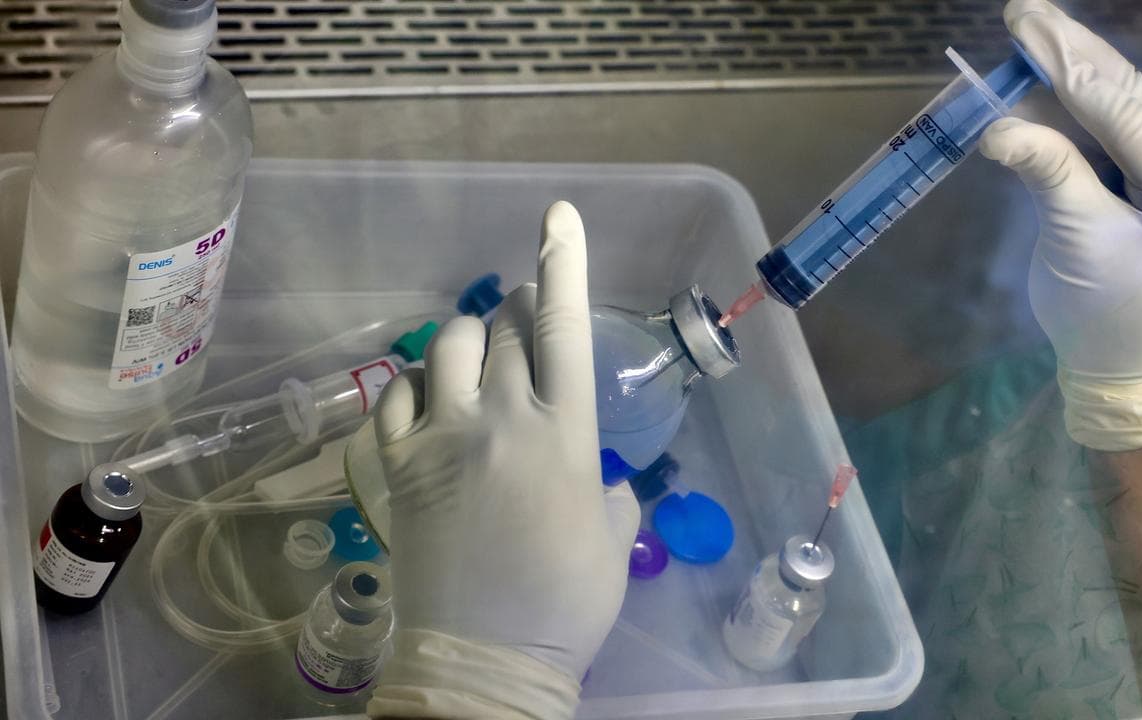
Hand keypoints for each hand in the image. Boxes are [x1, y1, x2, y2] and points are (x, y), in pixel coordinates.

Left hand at [366, 201, 639, 718]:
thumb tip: (593, 472)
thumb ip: (607, 488)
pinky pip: (396, 396)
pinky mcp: (397, 466)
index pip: (564, 327)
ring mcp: (442, 439)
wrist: (486, 655)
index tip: (556, 215)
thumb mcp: (611, 537)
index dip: (563, 263)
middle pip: (508, 328)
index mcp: (566, 434)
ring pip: (449, 347)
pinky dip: (413, 386)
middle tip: (526, 318)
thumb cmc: (567, 601)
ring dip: (470, 340)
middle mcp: (503, 419)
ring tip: (478, 361)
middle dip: (520, 309)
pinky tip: (426, 399)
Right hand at [979, 0, 1141, 449]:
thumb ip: (1050, 175)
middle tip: (1026, 12)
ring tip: (1029, 29)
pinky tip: (1037, 76)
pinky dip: (1065, 108)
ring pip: (1117, 108)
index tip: (1031, 32)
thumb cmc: (1108, 316)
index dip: (1076, 72)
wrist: (1121, 366)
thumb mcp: (1079, 245)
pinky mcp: (1141, 180)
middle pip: (1129, 98)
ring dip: (1069, 71)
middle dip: (1075, 55)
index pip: (1132, 116)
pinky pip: (1103, 133)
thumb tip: (999, 127)